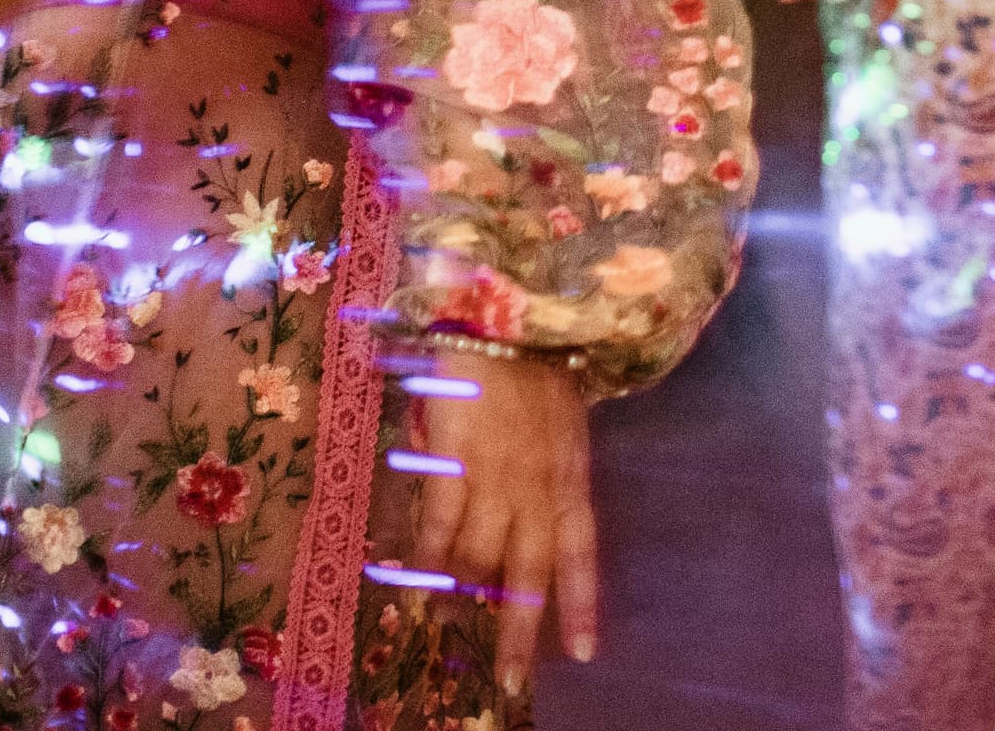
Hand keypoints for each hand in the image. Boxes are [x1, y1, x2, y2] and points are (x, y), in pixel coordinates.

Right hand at [411, 353, 599, 692]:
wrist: (504, 314)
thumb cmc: (531, 362)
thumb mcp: (560, 421)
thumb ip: (548, 469)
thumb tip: (528, 512)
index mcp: (570, 475)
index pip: (582, 553)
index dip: (581, 604)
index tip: (582, 652)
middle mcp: (539, 486)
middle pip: (530, 572)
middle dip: (519, 630)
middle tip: (510, 679)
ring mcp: (497, 476)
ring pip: (481, 557)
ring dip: (462, 593)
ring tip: (446, 618)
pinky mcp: (455, 461)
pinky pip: (439, 527)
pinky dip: (425, 561)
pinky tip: (413, 585)